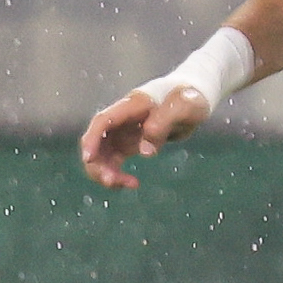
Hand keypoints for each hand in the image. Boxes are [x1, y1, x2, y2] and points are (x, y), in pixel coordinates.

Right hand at [80, 81, 210, 188]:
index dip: (92, 139)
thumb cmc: (190, 98)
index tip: (88, 159)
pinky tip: (133, 183)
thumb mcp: (185, 107)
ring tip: (128, 185)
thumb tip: (145, 151)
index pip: (103, 121)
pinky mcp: (129, 143)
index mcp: (132, 105)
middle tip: (113, 182)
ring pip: (102, 154)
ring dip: (106, 172)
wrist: (194, 98)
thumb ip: (164, 123)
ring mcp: (123, 131)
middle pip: (97, 141)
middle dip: (97, 163)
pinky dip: (118, 175)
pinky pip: (114, 161)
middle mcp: (122, 118)